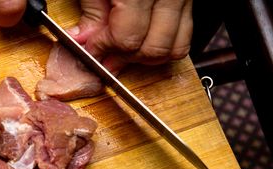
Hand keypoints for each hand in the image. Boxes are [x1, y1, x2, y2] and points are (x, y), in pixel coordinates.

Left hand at [69, 0, 192, 71]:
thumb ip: (91, 10)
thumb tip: (84, 41)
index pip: (126, 38)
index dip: (102, 50)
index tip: (89, 52)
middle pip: (152, 48)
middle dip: (124, 58)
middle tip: (103, 58)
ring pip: (173, 48)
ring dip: (146, 57)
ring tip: (123, 51)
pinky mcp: (188, 1)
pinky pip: (184, 36)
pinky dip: (165, 46)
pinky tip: (143, 40)